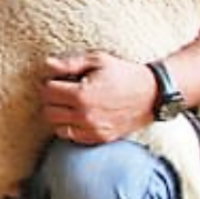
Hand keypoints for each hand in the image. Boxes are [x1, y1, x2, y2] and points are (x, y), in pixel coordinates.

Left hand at [40, 51, 156, 143]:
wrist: (152, 95)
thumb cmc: (124, 74)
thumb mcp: (98, 60)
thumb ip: (70, 63)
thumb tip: (47, 64)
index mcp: (82, 95)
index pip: (47, 91)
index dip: (48, 82)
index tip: (56, 78)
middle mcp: (84, 115)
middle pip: (48, 110)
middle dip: (50, 99)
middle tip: (60, 90)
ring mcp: (92, 129)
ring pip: (56, 126)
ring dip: (57, 114)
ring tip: (68, 103)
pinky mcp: (99, 138)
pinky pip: (71, 136)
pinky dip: (68, 126)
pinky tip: (76, 114)